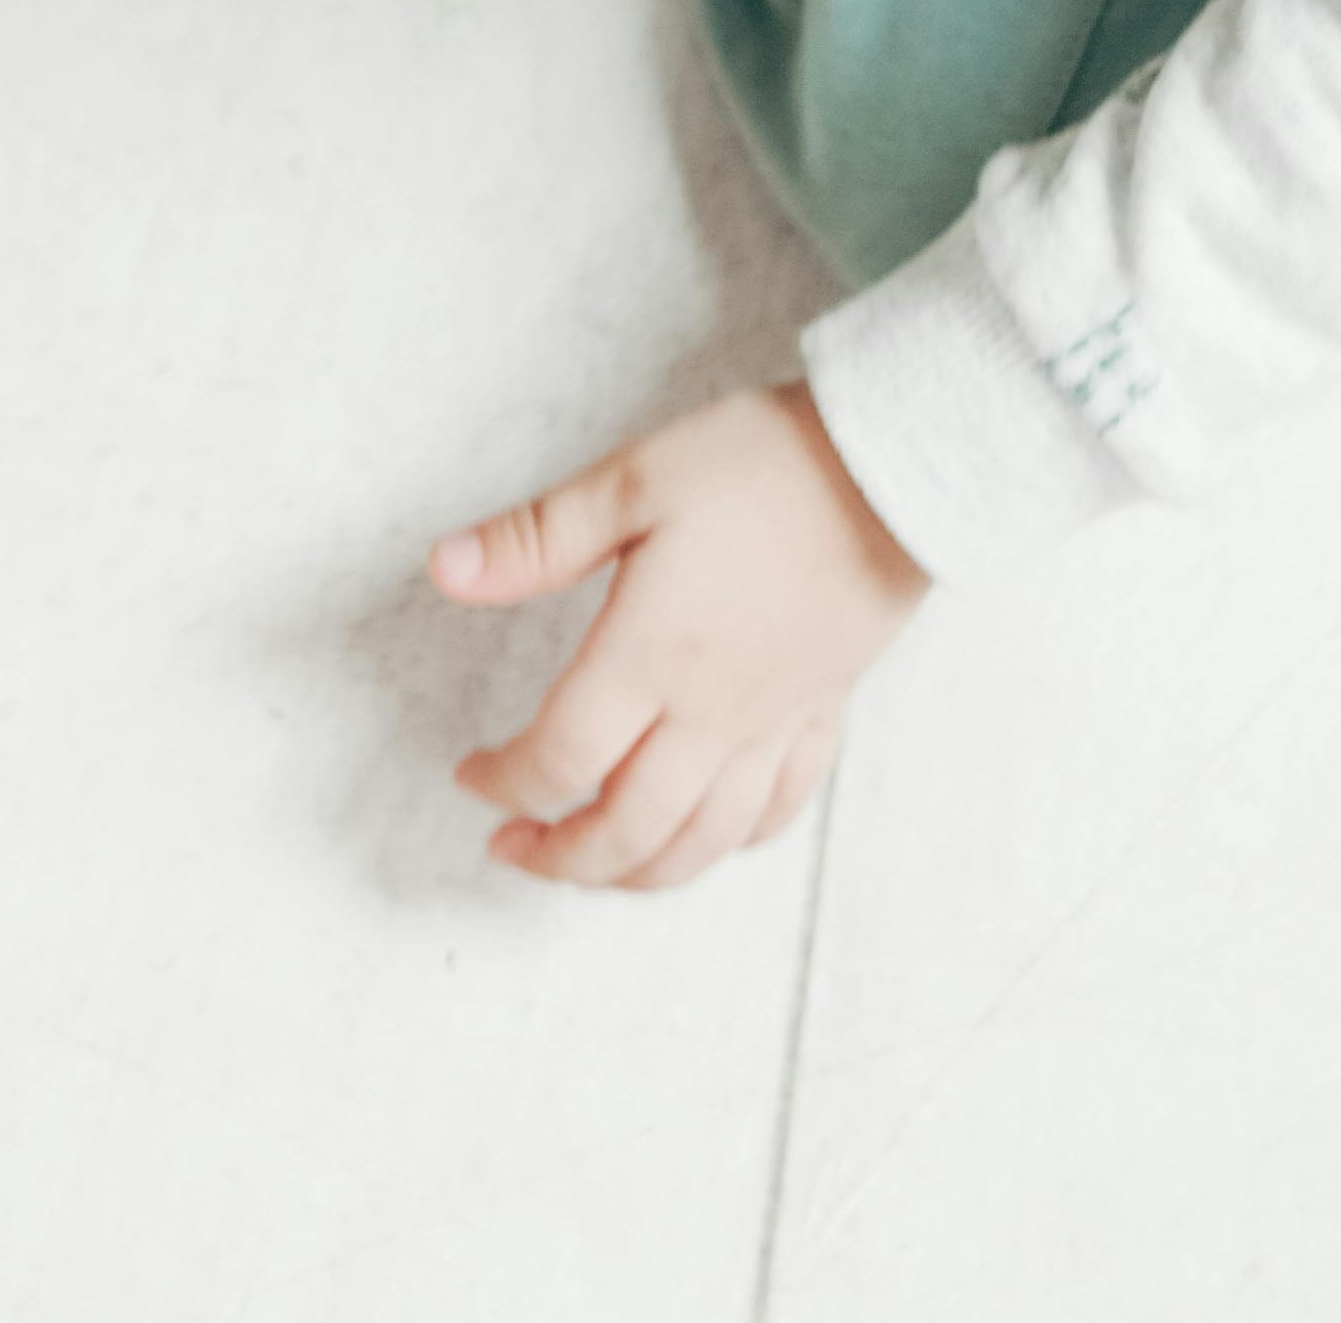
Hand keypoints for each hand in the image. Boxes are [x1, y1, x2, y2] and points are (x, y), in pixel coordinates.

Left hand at [431, 383, 923, 891]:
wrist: (896, 472)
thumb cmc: (762, 466)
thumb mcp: (631, 480)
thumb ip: (535, 538)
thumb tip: (443, 569)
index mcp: (650, 657)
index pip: (560, 759)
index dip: (505, 781)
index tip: (471, 775)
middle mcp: (711, 712)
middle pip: (628, 830)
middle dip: (561, 858)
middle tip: (514, 848)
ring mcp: (773, 724)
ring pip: (701, 843)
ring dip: (636, 873)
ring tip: (591, 865)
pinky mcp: (822, 715)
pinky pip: (775, 813)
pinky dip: (727, 844)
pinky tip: (700, 836)